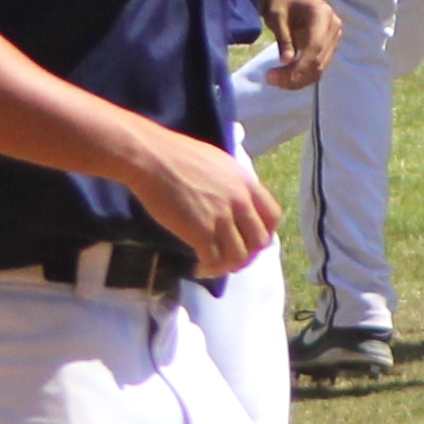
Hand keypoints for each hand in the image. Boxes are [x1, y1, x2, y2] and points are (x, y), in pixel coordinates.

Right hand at [120, 125, 280, 281]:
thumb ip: (231, 183)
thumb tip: (232, 199)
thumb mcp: (218, 163)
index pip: (272, 217)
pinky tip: (198, 268)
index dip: (264, 233)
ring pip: (239, 255)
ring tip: (213, 267)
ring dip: (228, 266)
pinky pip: (214, 260)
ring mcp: (222, 217)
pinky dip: (209, 269)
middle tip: (231, 259)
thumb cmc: (175, 155)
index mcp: (246, 183)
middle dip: (248, 254)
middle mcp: (240, 201)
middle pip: (259, 240)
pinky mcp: (200, 231)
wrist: (152, 157)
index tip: (250, 240)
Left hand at [261, 0, 341, 91]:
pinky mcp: (328, 46)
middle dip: (296, 76)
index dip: (298, 66)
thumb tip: (286, 61)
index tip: (276, 77)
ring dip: (299, 79)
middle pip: (319, 61)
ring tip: (275, 80)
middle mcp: (334, 27)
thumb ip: (284, 38)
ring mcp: (334, 37)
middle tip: (270, 79)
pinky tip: (284, 77)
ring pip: (320, 67)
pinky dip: (302, 75)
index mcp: (323, 15)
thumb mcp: (276, 16)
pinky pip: (318, 65)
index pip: (315, 47)